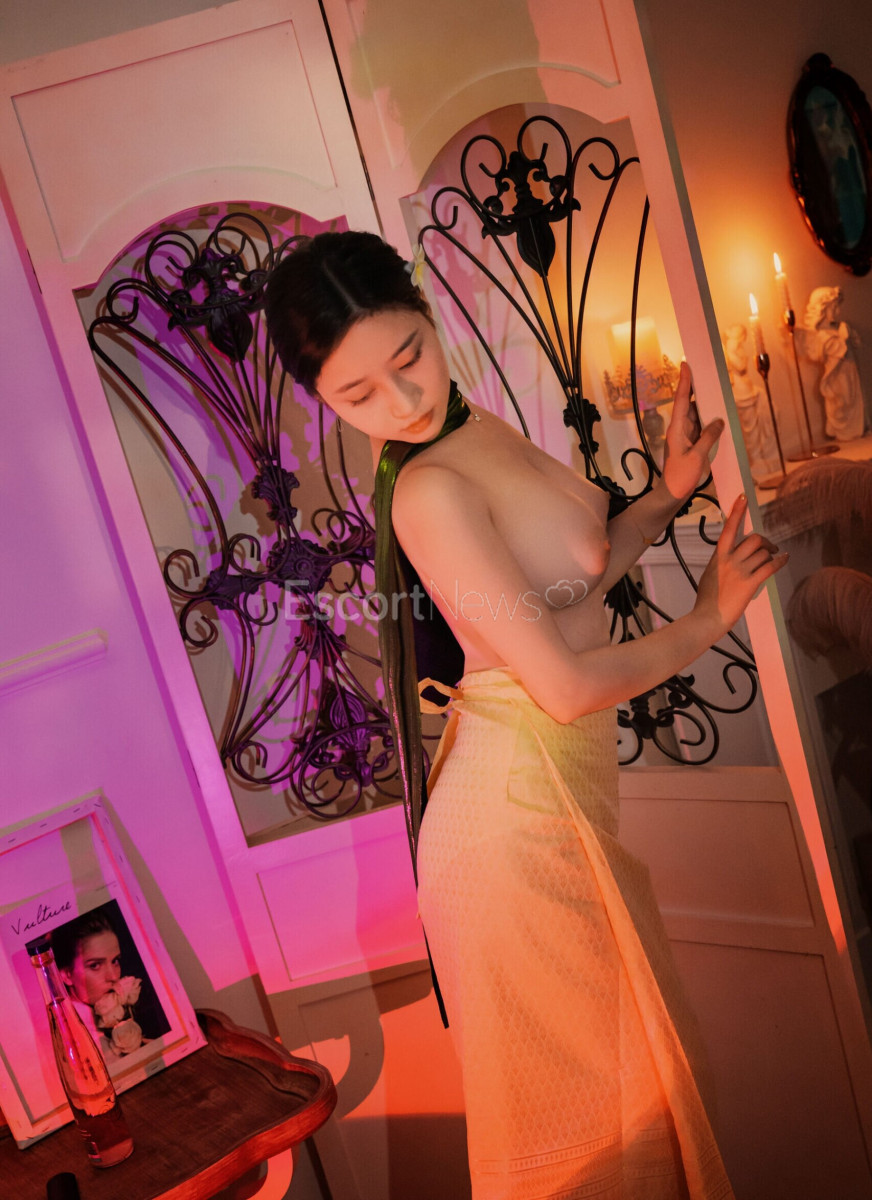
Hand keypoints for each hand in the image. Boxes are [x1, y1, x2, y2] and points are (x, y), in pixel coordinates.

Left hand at [662, 362, 724, 501]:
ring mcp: (685, 437)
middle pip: (688, 405)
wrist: (672, 494)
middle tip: (706, 374)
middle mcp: (680, 430)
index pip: (680, 401)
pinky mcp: (690, 445)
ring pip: (696, 416)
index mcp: (677, 430)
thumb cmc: (680, 477)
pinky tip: (717, 416)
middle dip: (696, 389)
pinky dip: (708, 422)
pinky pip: (700, 428)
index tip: (685, 364)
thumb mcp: (697, 457)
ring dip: (704, 406)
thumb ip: (709, 437)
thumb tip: (719, 421)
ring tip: (715, 391)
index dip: (684, 382)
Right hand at [694, 494, 787, 638]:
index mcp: (718, 557)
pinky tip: (784, 558)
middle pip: (753, 539)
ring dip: (772, 553)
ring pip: (763, 553)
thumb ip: (720, 563)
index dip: (737, 511)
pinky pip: (769, 567)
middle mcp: (729, 560)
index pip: (728, 529)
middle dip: (765, 541)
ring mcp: (740, 572)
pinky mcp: (750, 584)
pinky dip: (780, 561)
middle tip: (770, 547)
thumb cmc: (707, 600)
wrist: (707, 617)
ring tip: (775, 556)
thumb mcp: (709, 575)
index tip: (743, 497)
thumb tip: (730, 558)